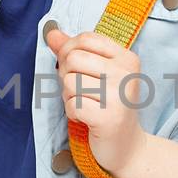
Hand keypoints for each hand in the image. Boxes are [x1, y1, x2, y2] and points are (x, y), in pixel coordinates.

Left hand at [45, 26, 149, 177]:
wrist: (127, 146)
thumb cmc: (108, 106)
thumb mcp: (96, 74)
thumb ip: (73, 51)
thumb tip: (51, 32)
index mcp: (127, 58)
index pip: (86, 39)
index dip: (69, 51)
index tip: (74, 68)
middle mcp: (126, 74)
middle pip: (73, 58)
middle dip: (66, 76)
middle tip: (79, 91)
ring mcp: (119, 96)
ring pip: (69, 82)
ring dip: (69, 96)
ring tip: (85, 105)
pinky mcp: (109, 118)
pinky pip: (72, 104)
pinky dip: (73, 113)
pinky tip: (86, 118)